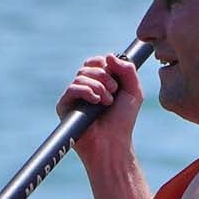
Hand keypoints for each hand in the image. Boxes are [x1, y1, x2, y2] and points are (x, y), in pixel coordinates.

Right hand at [59, 51, 143, 174]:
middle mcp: (84, 87)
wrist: (113, 143)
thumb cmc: (123, 120)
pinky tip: (95, 101)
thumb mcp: (133, 91)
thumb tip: (109, 56)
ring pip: (81, 76)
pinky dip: (86, 91)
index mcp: (98, 82)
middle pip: (88, 66)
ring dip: (98, 86)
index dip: (106, 64)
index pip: (96, 62)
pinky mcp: (64, 106)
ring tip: (107, 102)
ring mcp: (73, 97)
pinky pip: (71, 88)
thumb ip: (128, 70)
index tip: (117, 79)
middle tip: (114, 92)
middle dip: (104, 76)